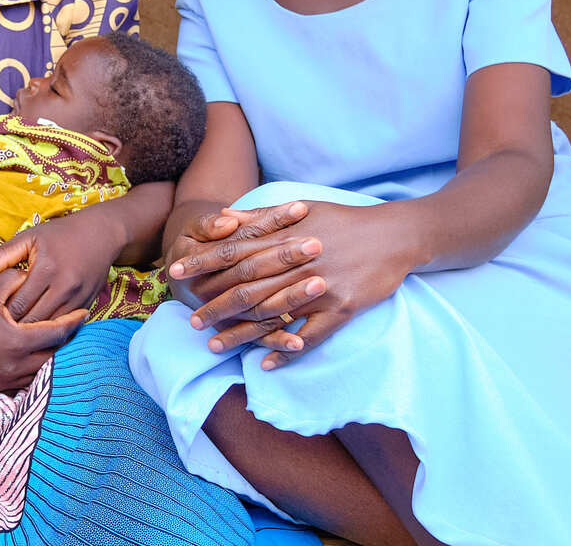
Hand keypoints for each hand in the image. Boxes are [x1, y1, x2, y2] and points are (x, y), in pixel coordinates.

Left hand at [0, 209, 121, 322]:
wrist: (101, 234)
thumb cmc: (60, 234)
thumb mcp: (29, 238)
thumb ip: (2, 256)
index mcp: (45, 269)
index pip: (18, 305)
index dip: (3, 315)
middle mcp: (63, 287)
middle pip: (33, 321)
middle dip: (15, 328)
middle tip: (0, 330)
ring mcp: (78, 298)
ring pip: (50, 329)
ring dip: (33, 333)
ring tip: (16, 333)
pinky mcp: (87, 305)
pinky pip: (65, 328)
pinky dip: (51, 331)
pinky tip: (38, 329)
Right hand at [0, 270, 87, 392]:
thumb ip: (16, 279)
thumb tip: (32, 274)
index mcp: (17, 342)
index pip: (56, 334)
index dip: (72, 323)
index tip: (84, 314)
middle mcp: (13, 366)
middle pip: (52, 357)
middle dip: (64, 343)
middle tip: (72, 329)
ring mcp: (1, 381)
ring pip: (37, 374)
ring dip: (48, 359)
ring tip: (54, 344)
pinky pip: (20, 384)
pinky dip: (30, 373)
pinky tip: (31, 360)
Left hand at [173, 200, 423, 368]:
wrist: (394, 235)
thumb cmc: (344, 220)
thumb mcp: (303, 208)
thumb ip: (261, 217)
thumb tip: (224, 217)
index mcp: (285, 236)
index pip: (234, 251)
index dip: (203, 263)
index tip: (175, 273)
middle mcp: (299, 263)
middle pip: (247, 288)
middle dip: (214, 304)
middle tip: (190, 319)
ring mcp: (321, 288)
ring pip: (272, 315)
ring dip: (241, 333)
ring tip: (214, 345)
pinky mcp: (342, 309)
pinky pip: (310, 336)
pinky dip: (287, 351)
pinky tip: (265, 363)